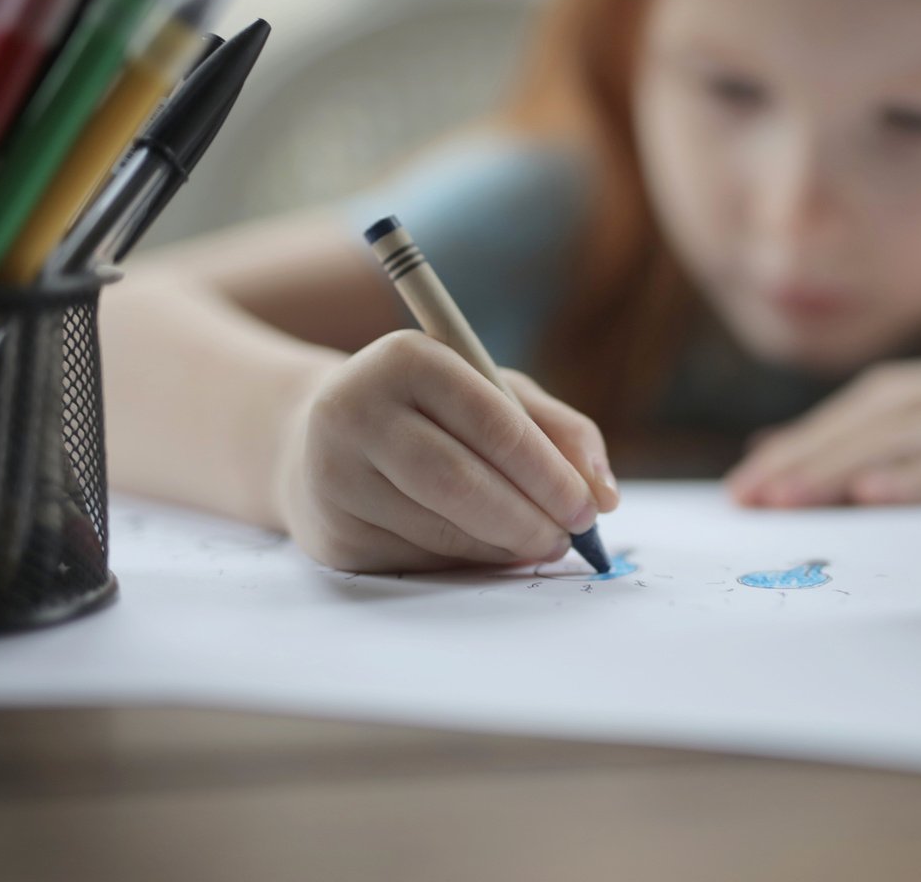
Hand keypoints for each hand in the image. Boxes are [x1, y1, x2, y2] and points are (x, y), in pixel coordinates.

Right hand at [276, 330, 620, 571]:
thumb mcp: (493, 393)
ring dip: (504, 547)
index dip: (548, 472)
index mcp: (406, 358)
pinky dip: (466, 561)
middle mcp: (356, 410)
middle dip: (529, 519)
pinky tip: (484, 549)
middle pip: (460, 481)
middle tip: (569, 540)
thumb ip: (558, 430)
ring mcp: (333, 475)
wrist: (316, 442)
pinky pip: (418, 559)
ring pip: (441, 528)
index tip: (590, 508)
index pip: (492, 422)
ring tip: (537, 543)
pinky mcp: (330, 535)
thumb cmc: (430, 412)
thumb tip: (605, 493)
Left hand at [725, 350, 920, 506]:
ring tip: (789, 500)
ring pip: (889, 449)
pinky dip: (912, 480)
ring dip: (836, 473)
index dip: (780, 459)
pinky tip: (874, 495)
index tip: (736, 493)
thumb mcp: (911, 407)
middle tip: (750, 501)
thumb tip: (767, 449)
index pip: (825, 428)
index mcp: (893, 393)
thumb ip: (843, 432)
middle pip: (848, 438)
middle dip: (795, 469)